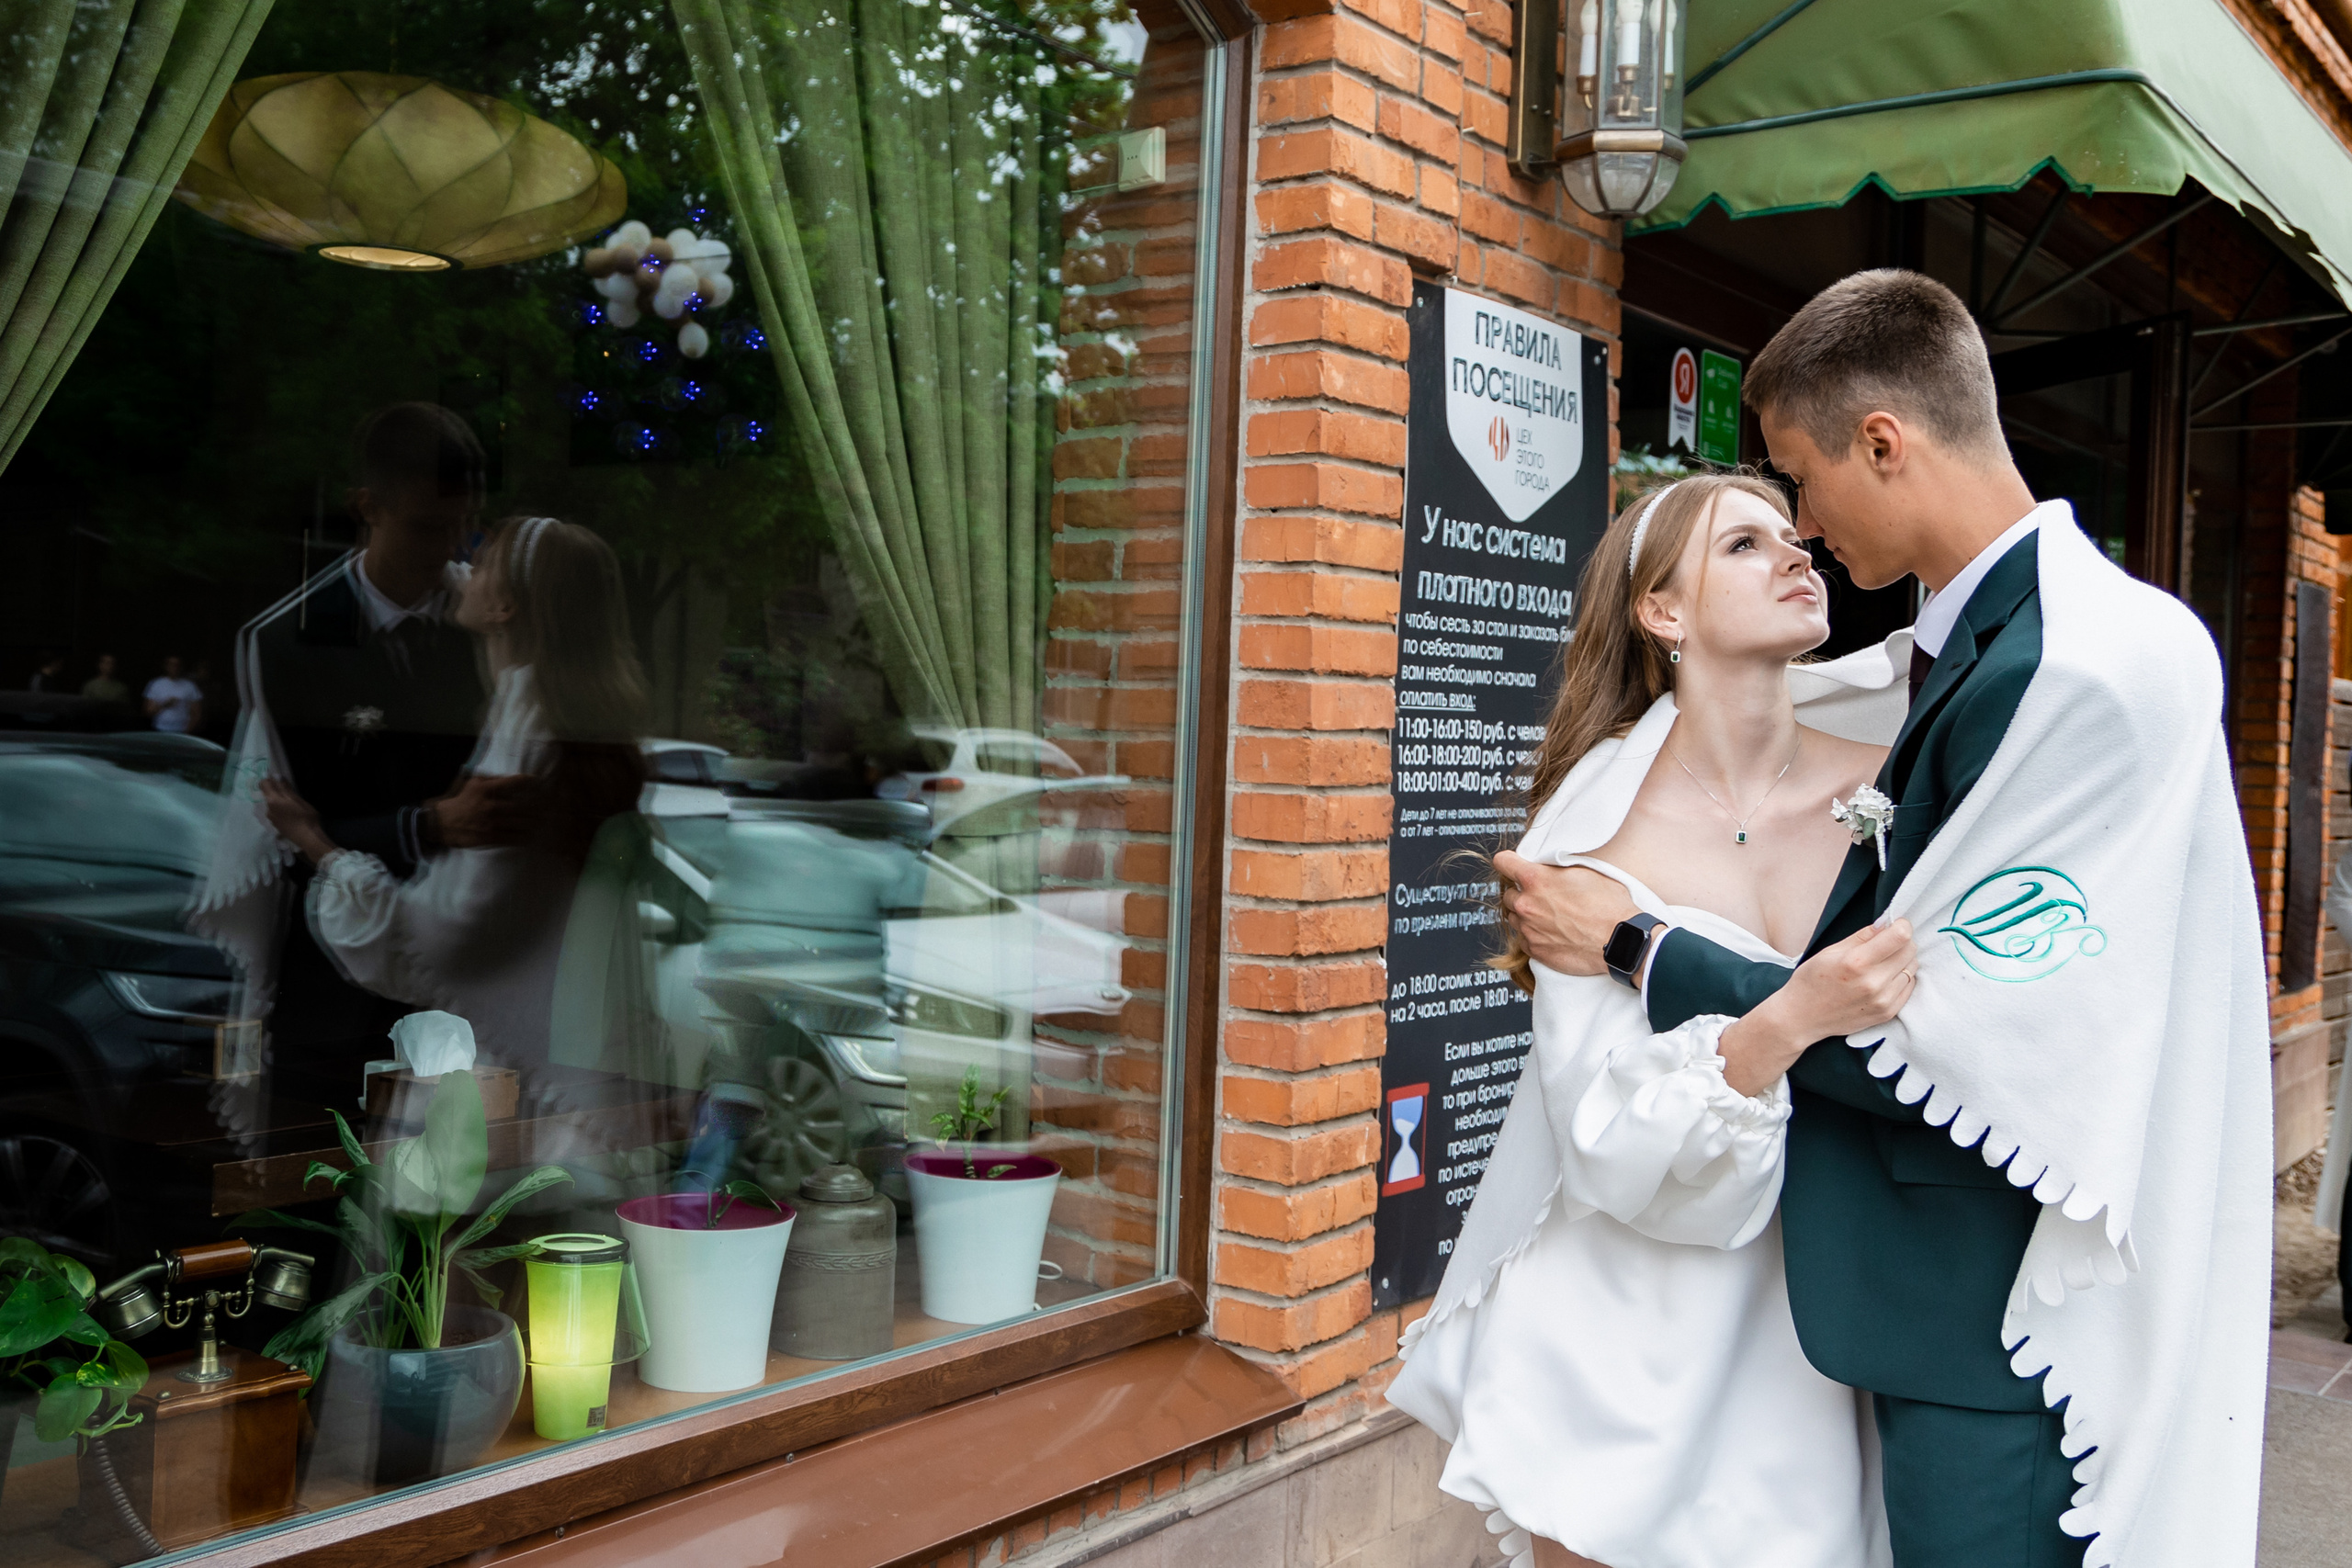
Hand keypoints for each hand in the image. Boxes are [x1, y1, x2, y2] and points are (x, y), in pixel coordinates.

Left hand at [258, 777, 335, 864]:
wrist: (307, 838)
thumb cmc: (305, 816)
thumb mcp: (297, 800)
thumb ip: (285, 788)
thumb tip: (276, 776)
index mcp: (272, 800)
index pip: (263, 784)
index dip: (269, 778)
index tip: (277, 778)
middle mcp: (267, 808)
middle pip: (266, 794)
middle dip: (274, 790)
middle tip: (287, 791)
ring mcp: (270, 818)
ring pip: (270, 804)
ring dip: (277, 801)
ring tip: (290, 804)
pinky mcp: (274, 825)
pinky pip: (273, 812)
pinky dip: (279, 810)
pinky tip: (289, 814)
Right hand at [428, 772, 536, 848]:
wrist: (442, 823)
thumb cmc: (462, 801)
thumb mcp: (473, 783)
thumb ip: (492, 779)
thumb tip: (513, 778)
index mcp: (486, 789)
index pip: (514, 783)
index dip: (529, 782)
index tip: (539, 782)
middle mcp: (490, 805)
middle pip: (523, 806)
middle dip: (538, 807)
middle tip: (549, 807)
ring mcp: (491, 823)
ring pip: (521, 823)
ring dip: (535, 823)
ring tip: (544, 821)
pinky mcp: (490, 838)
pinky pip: (513, 838)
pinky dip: (525, 837)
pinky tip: (532, 836)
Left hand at [1494, 851, 1637, 977]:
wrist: (1620, 941)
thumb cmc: (1609, 906)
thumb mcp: (1585, 871)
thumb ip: (1558, 869)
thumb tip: (1550, 869)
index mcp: (1536, 880)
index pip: (1503, 862)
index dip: (1508, 862)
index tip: (1512, 865)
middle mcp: (1527, 904)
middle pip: (1509, 894)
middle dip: (1522, 893)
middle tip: (1542, 896)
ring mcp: (1529, 929)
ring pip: (1514, 918)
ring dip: (1526, 915)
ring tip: (1549, 917)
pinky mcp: (1536, 951)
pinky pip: (1524, 940)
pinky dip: (1533, 936)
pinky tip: (1552, 934)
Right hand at [1718, 920, 1914, 1096]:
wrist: (1802, 1018)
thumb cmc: (1811, 981)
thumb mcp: (1830, 952)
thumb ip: (1861, 936)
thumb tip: (1886, 923)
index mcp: (1856, 962)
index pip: (1900, 937)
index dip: (1902, 925)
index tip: (1896, 924)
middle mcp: (1873, 982)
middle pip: (1910, 950)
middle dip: (1902, 941)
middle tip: (1887, 943)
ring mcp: (1883, 1000)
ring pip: (1912, 968)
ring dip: (1902, 960)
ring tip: (1883, 962)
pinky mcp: (1887, 1013)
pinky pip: (1909, 986)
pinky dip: (1901, 977)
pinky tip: (1884, 977)